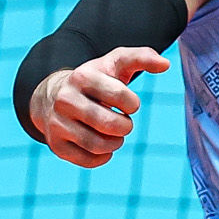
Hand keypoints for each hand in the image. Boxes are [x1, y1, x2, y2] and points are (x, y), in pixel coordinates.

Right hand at [32, 48, 169, 167]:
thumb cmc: (95, 79)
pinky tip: (100, 143)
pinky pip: (88, 160)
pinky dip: (103, 156)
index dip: (132, 104)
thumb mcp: (115, 63)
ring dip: (115, 142)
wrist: (53, 95)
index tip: (127, 103)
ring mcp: (57, 123)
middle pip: (110, 124)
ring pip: (98, 145)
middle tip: (122, 121)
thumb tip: (165, 64)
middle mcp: (65, 100)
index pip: (121, 96)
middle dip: (125, 126)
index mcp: (82, 77)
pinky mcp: (55, 145)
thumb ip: (142, 57)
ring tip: (113, 133)